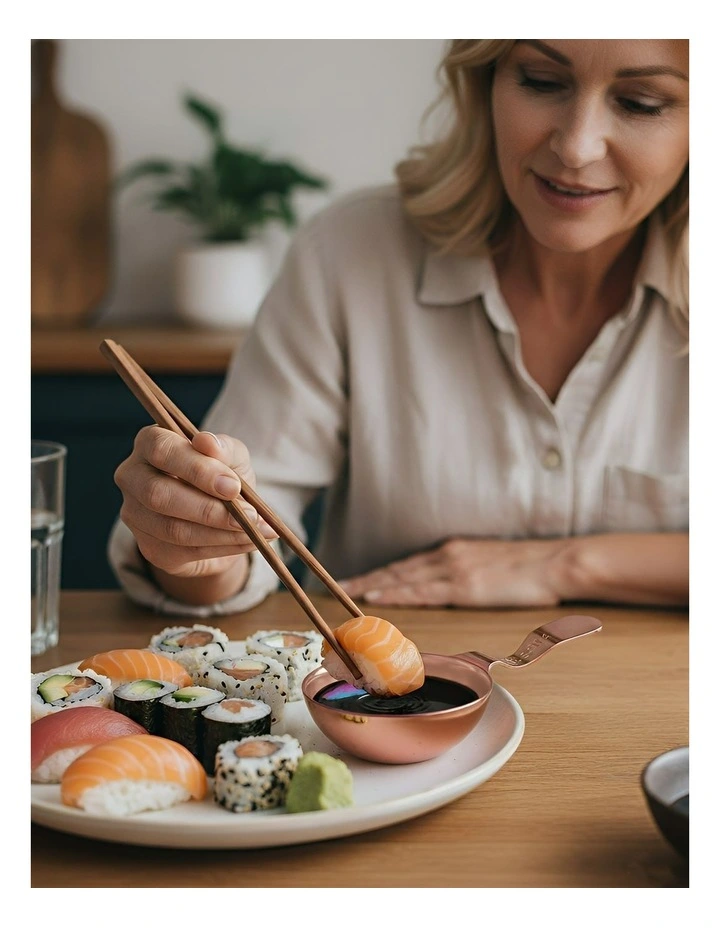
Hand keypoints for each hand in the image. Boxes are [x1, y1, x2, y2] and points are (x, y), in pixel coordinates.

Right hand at [114, 426, 277, 579]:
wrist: (219, 515)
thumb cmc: (222, 475)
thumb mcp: (232, 457)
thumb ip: (223, 448)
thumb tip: (208, 443)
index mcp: (149, 443)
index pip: (161, 450)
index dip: (197, 469)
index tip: (233, 486)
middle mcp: (132, 477)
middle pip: (159, 494)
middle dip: (209, 508)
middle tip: (249, 515)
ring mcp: (135, 515)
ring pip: (173, 529)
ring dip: (221, 532)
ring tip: (257, 531)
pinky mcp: (150, 547)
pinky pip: (185, 551)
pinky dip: (223, 547)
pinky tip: (248, 541)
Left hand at [340, 537, 569, 607]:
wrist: (555, 562)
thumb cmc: (530, 568)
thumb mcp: (490, 565)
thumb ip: (465, 574)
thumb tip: (449, 589)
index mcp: (453, 551)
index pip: (408, 565)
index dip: (380, 573)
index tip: (356, 581)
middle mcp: (446, 556)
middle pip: (396, 569)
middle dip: (365, 579)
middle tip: (335, 586)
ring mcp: (453, 570)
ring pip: (401, 578)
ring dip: (371, 585)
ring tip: (345, 593)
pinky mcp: (464, 586)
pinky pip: (421, 591)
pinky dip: (394, 593)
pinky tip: (375, 596)